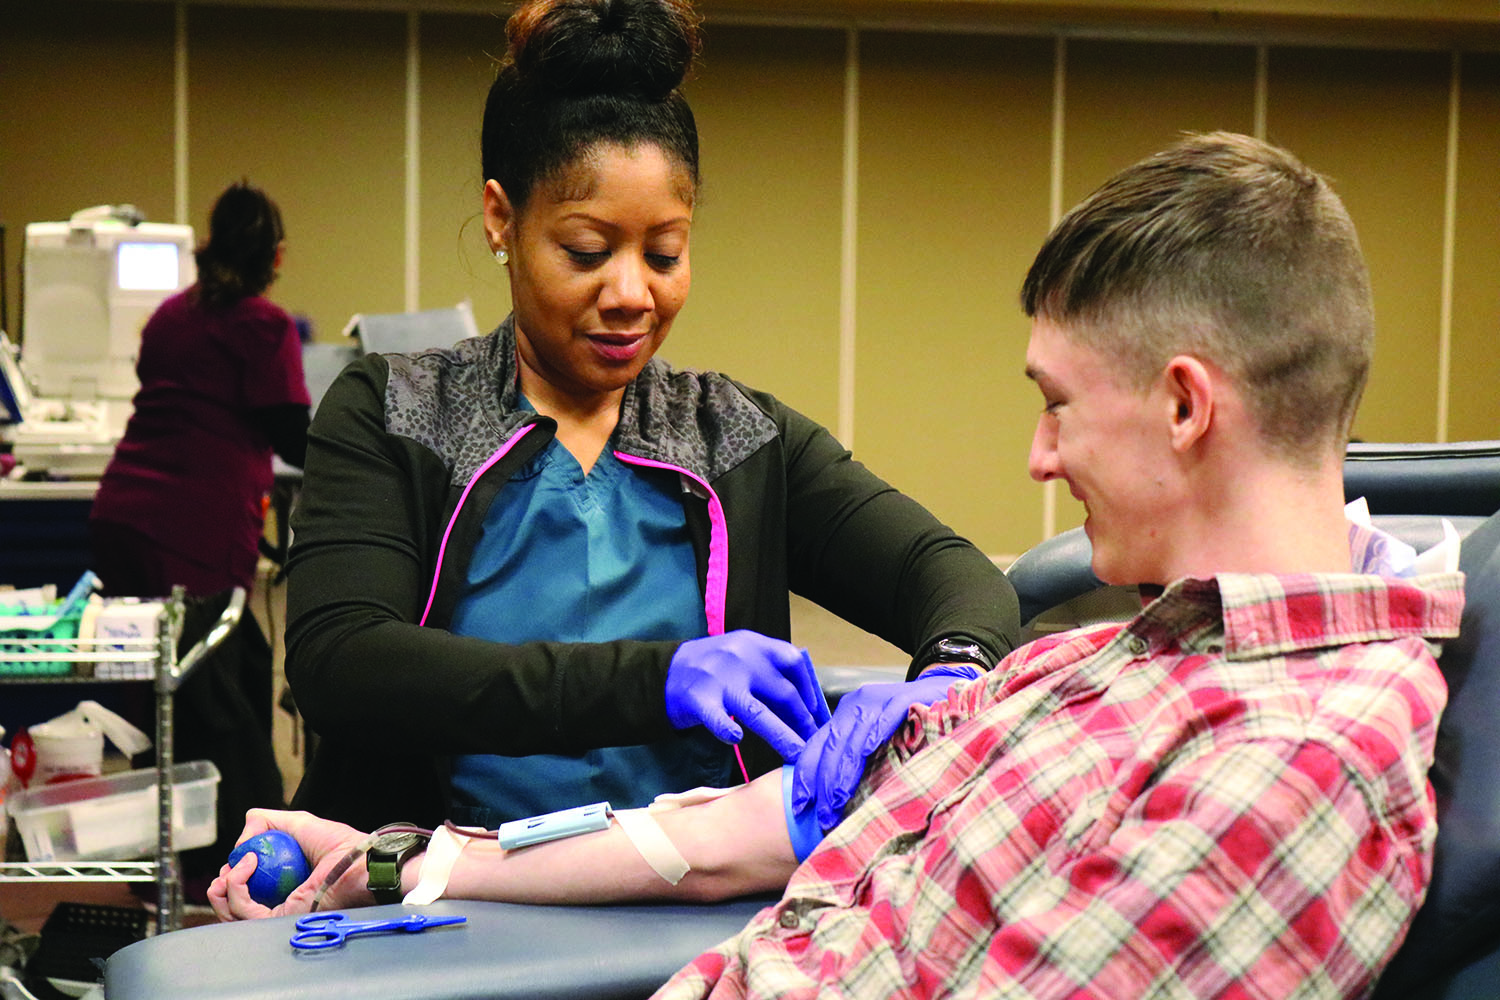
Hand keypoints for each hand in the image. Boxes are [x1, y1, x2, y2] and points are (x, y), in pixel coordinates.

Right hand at [208, 809, 369, 920]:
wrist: (358, 862)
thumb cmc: (340, 844)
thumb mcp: (299, 823)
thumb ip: (267, 821)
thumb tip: (243, 839)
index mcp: (282, 887)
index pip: (246, 891)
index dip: (231, 877)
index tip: (232, 862)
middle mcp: (278, 904)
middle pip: (233, 907)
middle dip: (220, 887)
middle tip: (227, 869)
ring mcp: (277, 915)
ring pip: (232, 912)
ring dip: (223, 886)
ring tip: (238, 864)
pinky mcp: (277, 921)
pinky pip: (243, 910)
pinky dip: (236, 886)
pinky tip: (246, 866)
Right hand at [666, 630, 831, 760]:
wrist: (663, 671)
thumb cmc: (711, 667)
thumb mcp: (741, 654)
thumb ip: (768, 670)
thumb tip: (805, 704)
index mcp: (754, 644)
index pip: (793, 662)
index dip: (809, 688)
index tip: (816, 712)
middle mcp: (740, 659)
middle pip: (783, 692)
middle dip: (803, 721)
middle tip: (813, 743)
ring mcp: (720, 680)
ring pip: (759, 712)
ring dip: (782, 736)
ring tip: (797, 755)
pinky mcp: (699, 700)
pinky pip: (719, 720)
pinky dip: (729, 731)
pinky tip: (736, 740)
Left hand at [791, 663, 979, 830]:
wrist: (950, 690)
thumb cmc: (915, 725)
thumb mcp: (881, 743)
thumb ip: (861, 763)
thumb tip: (839, 804)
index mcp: (847, 716)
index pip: (818, 745)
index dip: (806, 775)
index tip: (799, 806)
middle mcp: (857, 705)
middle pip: (830, 745)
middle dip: (822, 783)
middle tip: (822, 816)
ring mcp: (879, 699)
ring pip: (852, 738)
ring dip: (843, 772)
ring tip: (836, 802)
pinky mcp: (903, 697)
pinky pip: (884, 719)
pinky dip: (874, 736)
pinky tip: (867, 755)